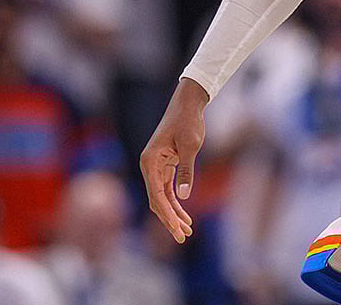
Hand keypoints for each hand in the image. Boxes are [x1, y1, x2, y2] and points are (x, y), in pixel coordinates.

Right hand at [140, 78, 207, 242]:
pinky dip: (175, 202)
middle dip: (169, 219)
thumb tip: (183, 196)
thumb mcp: (190, 146)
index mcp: (150, 162)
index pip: (156, 195)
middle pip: (157, 200)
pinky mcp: (164, 166)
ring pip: (162, 197)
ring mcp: (156, 167)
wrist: (188, 104)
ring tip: (185, 230)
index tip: (177, 229)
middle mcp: (149, 166)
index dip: (167, 214)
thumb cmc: (188, 122)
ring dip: (173, 213)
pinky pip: (167, 189)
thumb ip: (186, 171)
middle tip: (182, 236)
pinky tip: (184, 214)